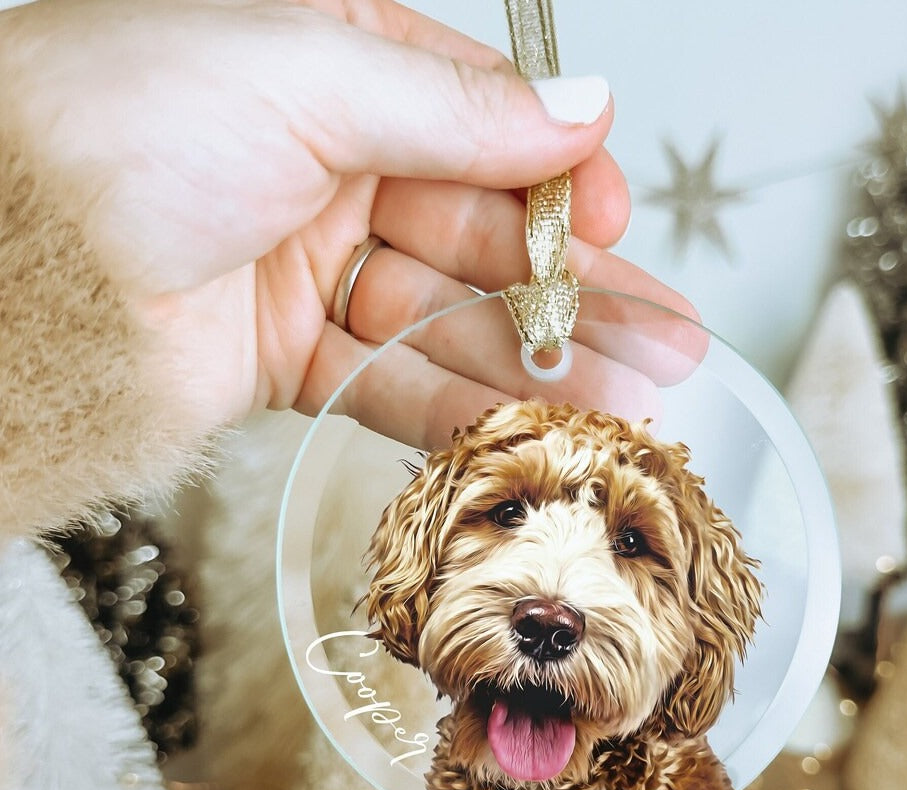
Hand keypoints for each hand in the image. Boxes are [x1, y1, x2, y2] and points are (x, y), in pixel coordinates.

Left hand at [2, 0, 695, 448]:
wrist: (7, 274)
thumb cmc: (117, 130)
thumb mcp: (306, 77)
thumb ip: (456, 109)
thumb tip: (583, 108)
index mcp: (331, 68)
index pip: (480, 122)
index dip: (559, 176)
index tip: (615, 219)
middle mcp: (328, 167)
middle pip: (484, 234)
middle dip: (578, 292)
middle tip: (666, 336)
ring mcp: (313, 269)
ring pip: (454, 321)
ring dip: (541, 367)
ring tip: (629, 405)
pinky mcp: (290, 359)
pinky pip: (397, 383)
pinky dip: (465, 408)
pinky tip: (535, 429)